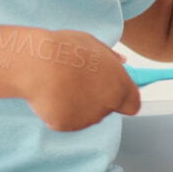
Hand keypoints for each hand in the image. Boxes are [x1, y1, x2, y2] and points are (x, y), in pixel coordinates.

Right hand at [16, 29, 139, 131]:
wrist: (39, 65)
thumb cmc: (68, 50)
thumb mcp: (94, 45)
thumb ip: (111, 57)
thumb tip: (122, 62)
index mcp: (120, 86)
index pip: (132, 104)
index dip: (123, 98)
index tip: (112, 91)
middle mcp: (107, 106)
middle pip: (106, 108)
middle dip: (97, 98)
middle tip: (79, 81)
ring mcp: (86, 119)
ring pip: (85, 115)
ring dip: (78, 104)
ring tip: (62, 84)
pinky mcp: (66, 125)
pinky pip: (65, 119)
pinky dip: (60, 110)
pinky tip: (52, 94)